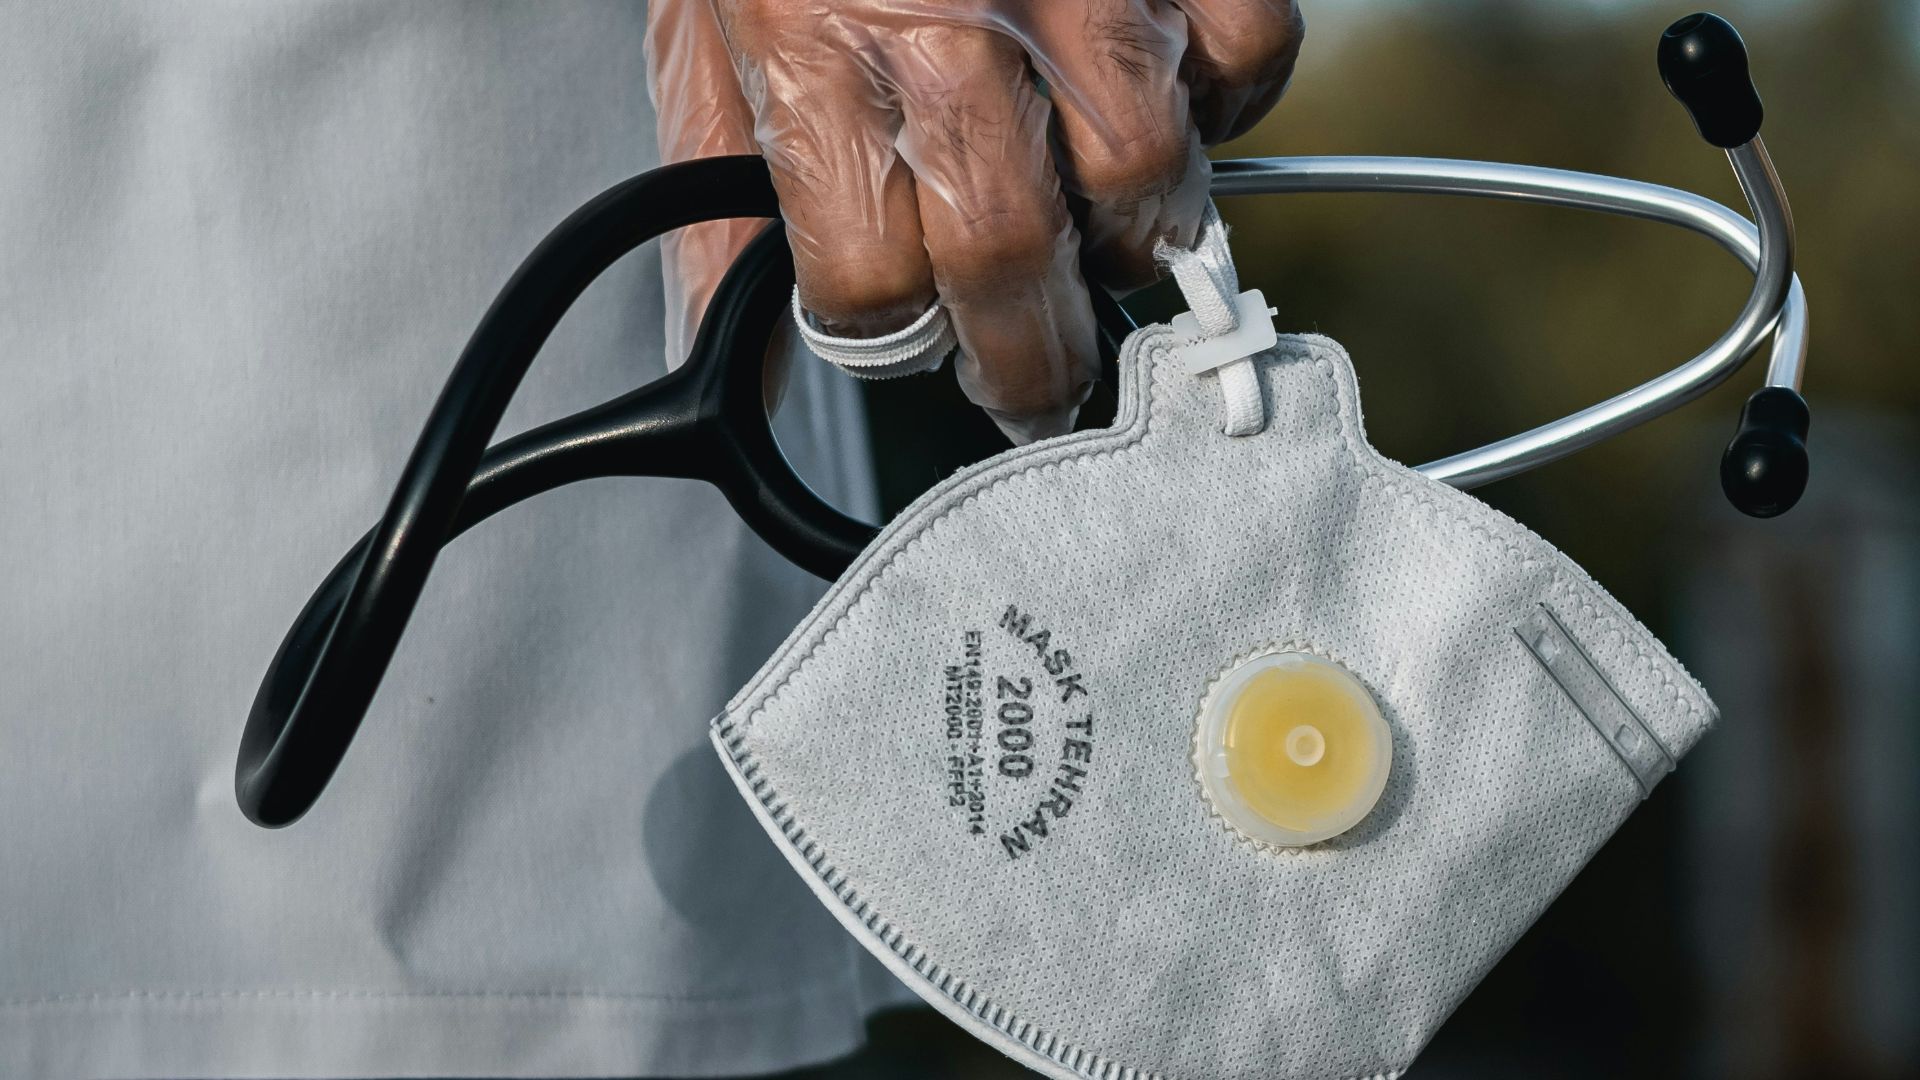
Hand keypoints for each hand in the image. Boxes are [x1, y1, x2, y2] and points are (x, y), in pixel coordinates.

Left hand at [646, 0, 1303, 442]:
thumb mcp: (695, 27)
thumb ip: (712, 185)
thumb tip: (720, 334)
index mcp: (810, 56)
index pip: (869, 285)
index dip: (890, 337)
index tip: (908, 340)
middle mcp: (947, 27)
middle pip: (1014, 264)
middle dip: (1030, 361)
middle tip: (1034, 379)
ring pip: (1146, 180)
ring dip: (1132, 237)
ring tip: (1105, 237)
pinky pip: (1246, 56)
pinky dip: (1224, 99)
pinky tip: (1170, 92)